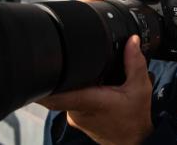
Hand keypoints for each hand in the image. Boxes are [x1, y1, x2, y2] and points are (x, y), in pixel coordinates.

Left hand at [38, 35, 153, 144]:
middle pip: (57, 89)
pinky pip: (68, 100)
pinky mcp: (75, 119)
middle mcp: (77, 111)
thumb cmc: (134, 118)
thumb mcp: (140, 88)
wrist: (134, 142)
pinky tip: (85, 85)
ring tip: (78, 70)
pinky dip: (73, 91)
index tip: (36, 69)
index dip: (43, 84)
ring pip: (62, 94)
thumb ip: (134, 63)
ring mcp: (74, 117)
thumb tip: (132, 40)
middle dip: (59, 73)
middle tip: (60, 57)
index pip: (56, 96)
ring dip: (67, 82)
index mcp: (90, 102)